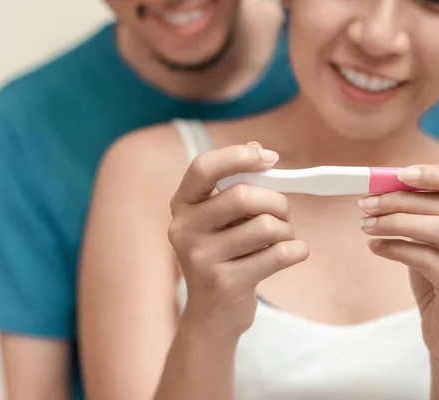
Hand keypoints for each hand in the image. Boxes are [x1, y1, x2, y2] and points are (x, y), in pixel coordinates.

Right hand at [168, 143, 308, 337]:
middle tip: (283, 214)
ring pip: (266, 226)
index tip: (271, 159)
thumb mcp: (220, 219)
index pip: (203, 167)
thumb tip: (260, 149)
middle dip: (277, 202)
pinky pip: (279, 254)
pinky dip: (297, 251)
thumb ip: (237, 184)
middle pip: (244, 196)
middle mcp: (183, 229)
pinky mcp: (223, 284)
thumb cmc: (223, 257)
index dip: (239, 156)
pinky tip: (291, 254)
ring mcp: (200, 258)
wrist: (211, 315)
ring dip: (286, 231)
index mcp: (182, 205)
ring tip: (280, 240)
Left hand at [359, 164, 438, 360]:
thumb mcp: (429, 243)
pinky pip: (427, 259)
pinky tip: (377, 246)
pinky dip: (397, 248)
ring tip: (365, 225)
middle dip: (399, 199)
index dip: (433, 176)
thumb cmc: (437, 283)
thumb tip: (387, 189)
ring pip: (436, 228)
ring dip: (394, 222)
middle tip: (366, 204)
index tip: (401, 174)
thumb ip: (419, 217)